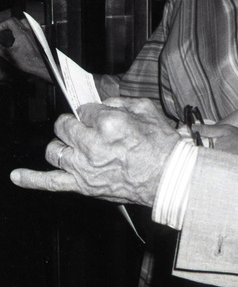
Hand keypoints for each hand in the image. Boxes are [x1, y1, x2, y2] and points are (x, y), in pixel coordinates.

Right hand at [0, 14, 51, 80]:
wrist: (43, 66)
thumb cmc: (29, 62)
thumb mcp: (9, 56)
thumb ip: (0, 49)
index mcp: (21, 34)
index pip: (10, 22)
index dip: (2, 25)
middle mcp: (30, 31)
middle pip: (17, 20)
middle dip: (8, 24)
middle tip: (4, 30)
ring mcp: (36, 34)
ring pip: (26, 22)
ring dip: (18, 24)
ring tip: (14, 30)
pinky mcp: (40, 37)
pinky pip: (34, 27)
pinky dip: (28, 28)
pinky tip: (25, 33)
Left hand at [10, 97, 180, 205]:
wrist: (169, 178)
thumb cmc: (162, 146)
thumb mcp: (146, 110)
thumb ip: (120, 101)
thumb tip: (102, 103)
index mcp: (108, 123)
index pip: (83, 109)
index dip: (92, 112)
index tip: (100, 117)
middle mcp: (92, 144)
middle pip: (64, 126)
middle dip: (75, 125)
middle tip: (89, 130)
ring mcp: (84, 166)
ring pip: (54, 149)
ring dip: (62, 145)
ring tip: (75, 147)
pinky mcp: (83, 185)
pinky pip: (50, 182)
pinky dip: (31, 179)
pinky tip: (17, 176)